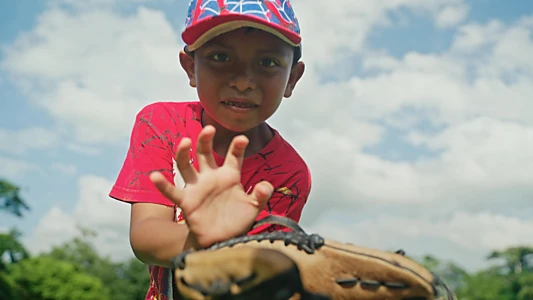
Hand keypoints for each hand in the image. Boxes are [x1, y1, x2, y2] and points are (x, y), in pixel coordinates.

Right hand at [150, 125, 273, 247]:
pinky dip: (162, 184)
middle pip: (206, 153)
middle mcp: (211, 177)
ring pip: (187, 165)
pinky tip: (153, 176)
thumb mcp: (253, 207)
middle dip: (206, 140)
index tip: (242, 138)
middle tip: (209, 129)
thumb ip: (260, 195)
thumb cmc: (238, 221)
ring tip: (184, 142)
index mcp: (229, 175)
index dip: (237, 147)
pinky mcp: (186, 201)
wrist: (223, 241)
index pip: (233, 156)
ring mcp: (197, 188)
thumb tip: (265, 185)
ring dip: (184, 153)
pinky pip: (172, 191)